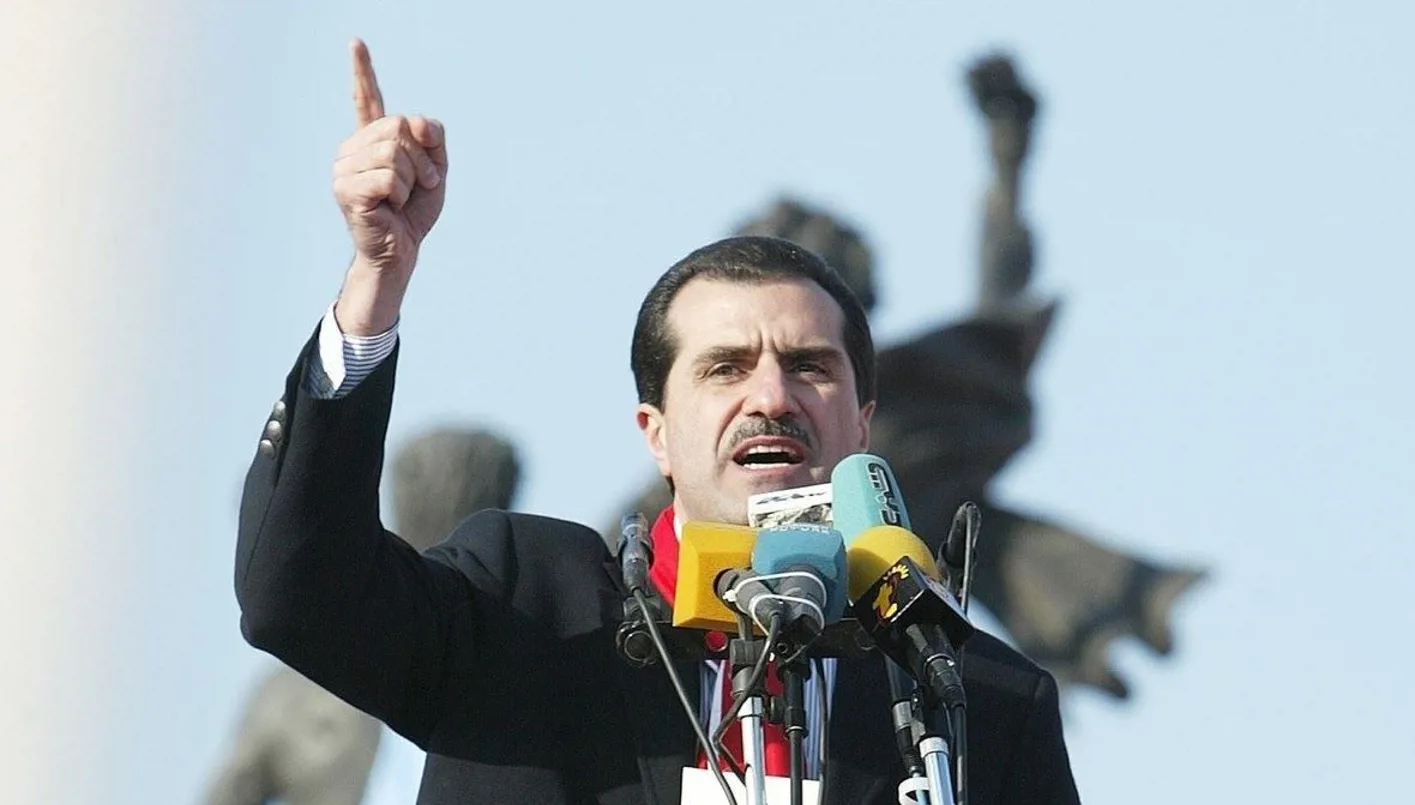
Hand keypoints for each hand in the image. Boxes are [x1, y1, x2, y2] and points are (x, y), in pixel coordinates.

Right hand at [332, 38, 447, 334]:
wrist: (402, 251)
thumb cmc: (415, 213)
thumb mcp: (436, 169)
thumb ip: (433, 137)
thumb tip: (414, 122)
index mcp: (372, 140)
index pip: (367, 98)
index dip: (363, 71)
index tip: (356, 42)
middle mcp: (352, 148)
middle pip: (400, 127)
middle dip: (423, 158)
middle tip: (422, 184)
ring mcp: (344, 168)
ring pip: (396, 152)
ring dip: (414, 179)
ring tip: (403, 198)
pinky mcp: (346, 189)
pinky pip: (390, 176)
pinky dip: (402, 194)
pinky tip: (391, 208)